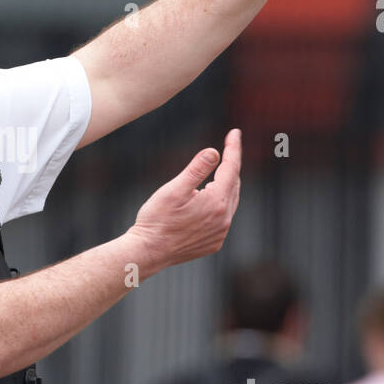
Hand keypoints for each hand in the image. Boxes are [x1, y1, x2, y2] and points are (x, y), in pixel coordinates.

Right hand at [126, 128, 241, 274]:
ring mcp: (220, 233)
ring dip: (225, 186)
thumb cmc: (157, 219)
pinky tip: (206, 202)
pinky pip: (223, 219)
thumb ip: (197, 169)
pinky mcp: (213, 243)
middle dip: (230, 166)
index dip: (233, 148)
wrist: (148, 252)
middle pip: (233, 185)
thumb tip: (214, 152)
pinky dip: (219, 205)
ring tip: (215, 175)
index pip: (231, 168)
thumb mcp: (174, 189)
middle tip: (227, 149)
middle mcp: (224, 219)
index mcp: (216, 202)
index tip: (235, 132)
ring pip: (230, 202)